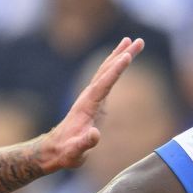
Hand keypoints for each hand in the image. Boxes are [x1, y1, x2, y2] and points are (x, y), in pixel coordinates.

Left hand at [36, 37, 142, 173]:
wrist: (54, 150)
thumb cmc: (66, 152)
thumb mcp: (75, 152)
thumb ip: (84, 144)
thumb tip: (95, 135)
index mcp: (87, 106)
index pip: (104, 84)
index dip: (116, 70)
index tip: (127, 56)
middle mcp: (88, 97)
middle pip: (107, 71)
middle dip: (122, 55)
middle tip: (139, 40)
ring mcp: (91, 98)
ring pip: (106, 71)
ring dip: (119, 56)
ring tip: (132, 42)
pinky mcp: (94, 101)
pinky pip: (107, 79)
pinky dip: (115, 68)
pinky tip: (122, 62)